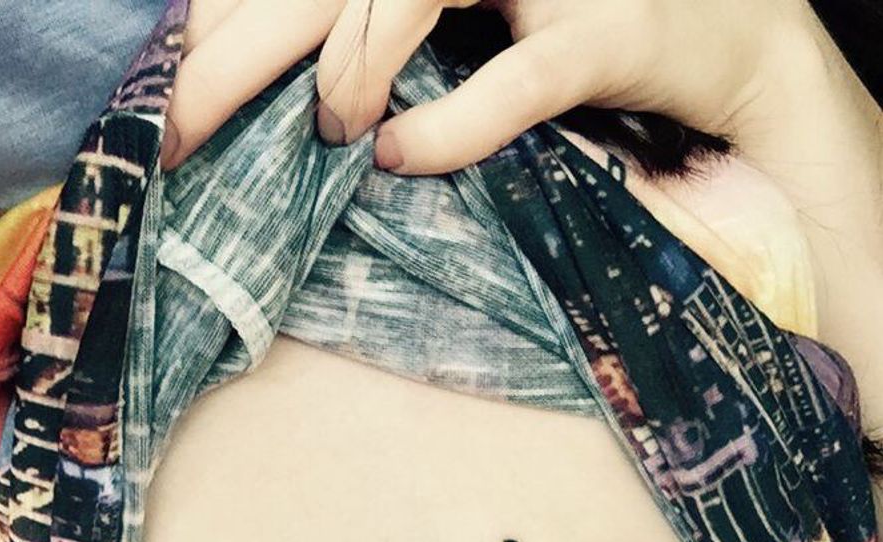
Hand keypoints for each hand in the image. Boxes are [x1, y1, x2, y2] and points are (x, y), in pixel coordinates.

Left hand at [162, 0, 818, 174]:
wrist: (725, 40)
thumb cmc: (576, 34)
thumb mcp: (469, 26)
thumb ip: (381, 40)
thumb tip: (287, 88)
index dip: (224, 24)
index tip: (175, 95)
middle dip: (237, 55)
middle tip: (184, 133)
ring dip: (349, 65)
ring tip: (329, 136)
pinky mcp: (607, 29)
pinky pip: (521, 74)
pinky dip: (454, 121)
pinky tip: (400, 158)